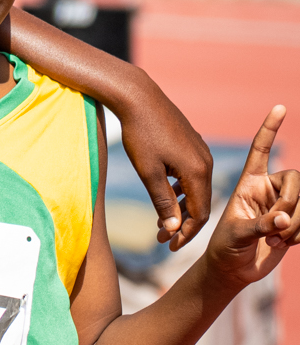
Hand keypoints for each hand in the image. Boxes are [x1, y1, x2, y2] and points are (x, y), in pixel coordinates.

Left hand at [115, 83, 213, 250]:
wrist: (139, 97)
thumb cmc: (140, 134)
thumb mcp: (148, 172)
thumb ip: (163, 201)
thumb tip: (174, 228)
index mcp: (198, 171)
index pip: (200, 213)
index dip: (187, 233)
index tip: (170, 246)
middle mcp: (206, 161)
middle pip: (202, 203)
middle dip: (184, 223)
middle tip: (164, 239)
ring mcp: (201, 151)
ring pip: (197, 189)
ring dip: (182, 207)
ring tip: (163, 222)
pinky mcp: (192, 144)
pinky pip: (193, 175)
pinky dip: (182, 190)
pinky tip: (167, 196)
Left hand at [202, 106, 298, 291]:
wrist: (232, 269)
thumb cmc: (225, 248)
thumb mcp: (235, 234)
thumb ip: (259, 225)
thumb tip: (281, 220)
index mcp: (249, 182)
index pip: (261, 150)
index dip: (270, 129)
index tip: (280, 107)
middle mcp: (268, 189)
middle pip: (296, 179)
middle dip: (291, 202)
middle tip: (276, 224)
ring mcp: (283, 205)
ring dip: (296, 223)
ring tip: (275, 239)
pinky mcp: (295, 221)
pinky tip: (284, 244)